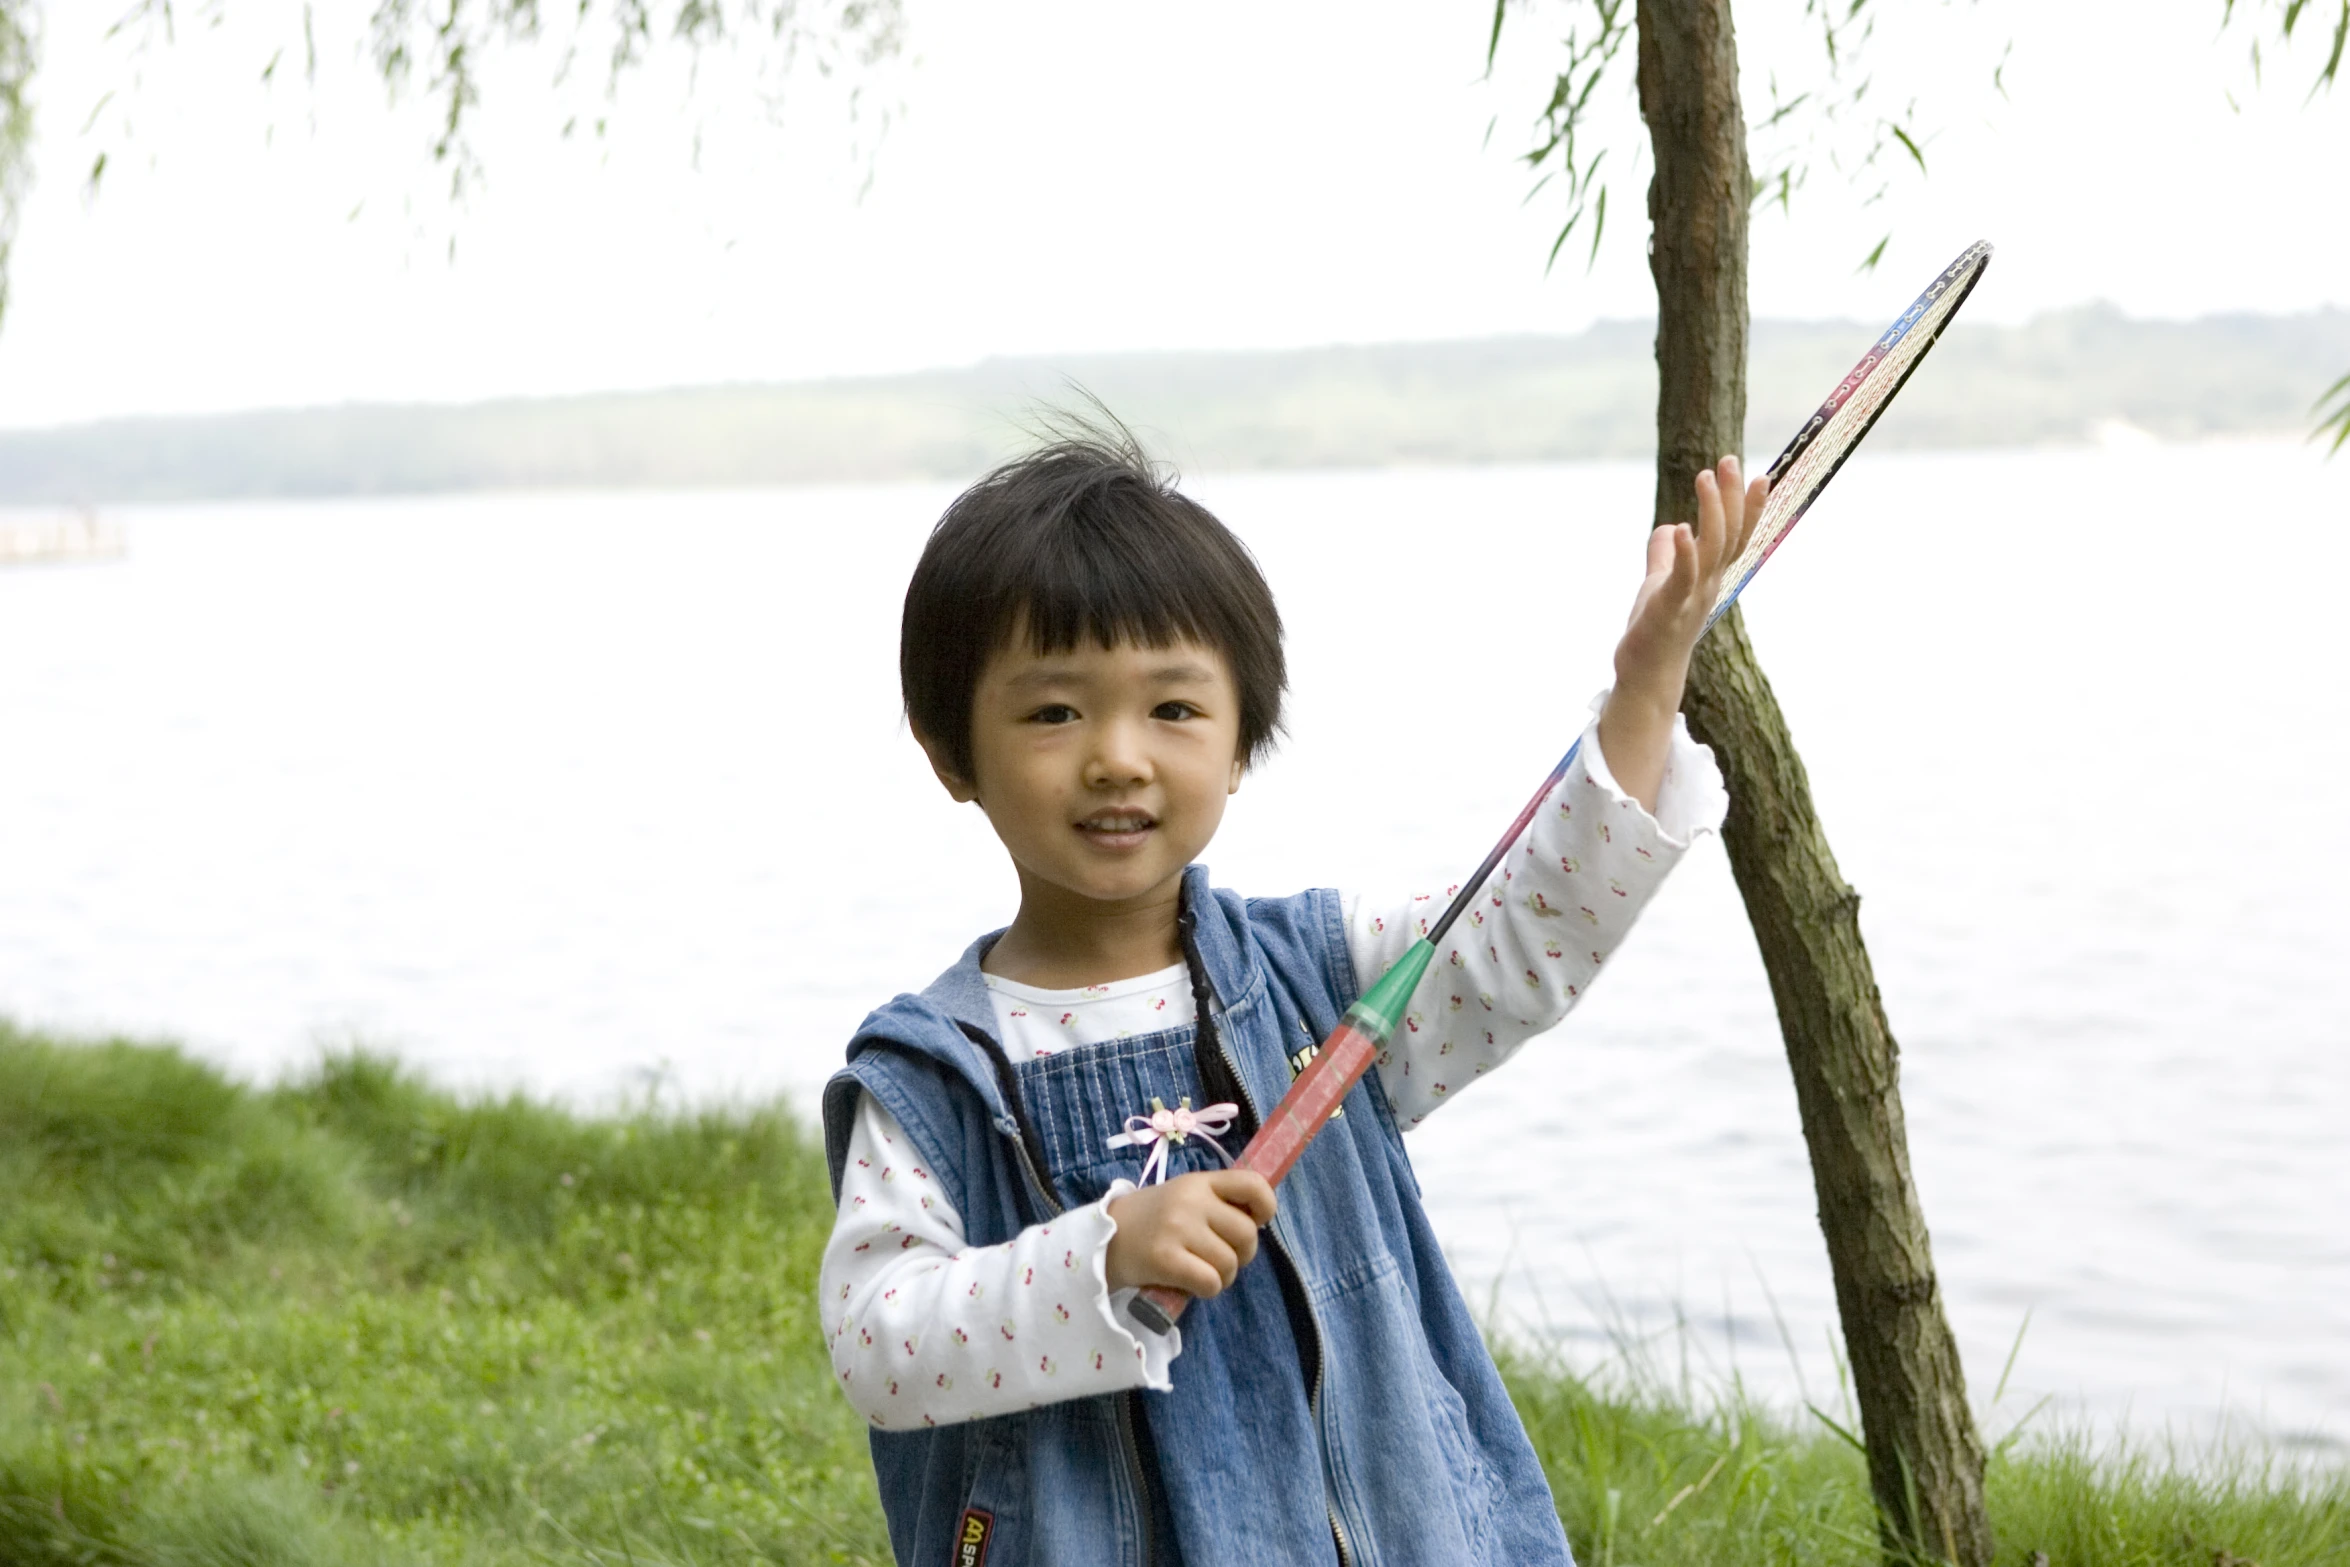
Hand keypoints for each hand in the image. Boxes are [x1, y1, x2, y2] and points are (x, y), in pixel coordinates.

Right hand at [1104, 1169, 1276, 1298]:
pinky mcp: (1165, 1259)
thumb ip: (1216, 1204)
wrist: (1102, 1240)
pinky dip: (1208, 1290)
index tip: (1255, 1222)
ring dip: (1223, 1276)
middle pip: (1246, 1234)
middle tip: (1221, 1259)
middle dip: (1242, 1255)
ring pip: (1229, 1263)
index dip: (1266, 1206)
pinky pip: (1210, 1282)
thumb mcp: (1183, 1198)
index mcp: (1199, 1182)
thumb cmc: (1151, 1222)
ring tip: (1203, 1273)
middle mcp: (1191, 1200)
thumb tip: (1256, 1224)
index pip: (1252, 1184)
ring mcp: (1177, 1228)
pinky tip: (1191, 1285)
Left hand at [1598, 456, 1765, 810]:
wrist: (1645, 677)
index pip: (1736, 536)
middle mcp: (1708, 584)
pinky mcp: (1668, 609)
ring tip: (1704, 477)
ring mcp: (1691, 597)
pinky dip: (1684, 553)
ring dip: (1712, 512)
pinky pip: (1682, 578)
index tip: (1757, 474)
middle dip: (1733, 497)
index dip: (1747, 507)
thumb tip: (1670, 528)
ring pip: (1712, 550)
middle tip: (1730, 460)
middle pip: (1730, 535)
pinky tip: (1682, 529)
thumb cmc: (1654, 631)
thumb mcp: (1658, 584)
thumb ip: (1665, 556)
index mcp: (1708, 577)